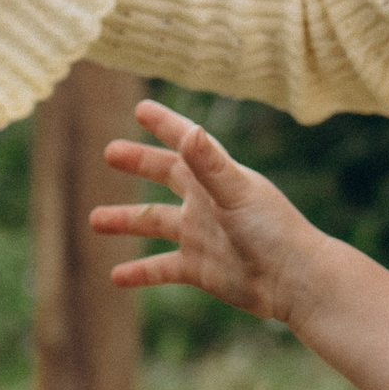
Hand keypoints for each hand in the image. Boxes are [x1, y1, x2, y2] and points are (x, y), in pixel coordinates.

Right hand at [89, 100, 330, 323]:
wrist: (294, 281)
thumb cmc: (274, 230)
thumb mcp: (238, 193)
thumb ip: (211, 164)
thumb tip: (189, 131)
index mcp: (217, 178)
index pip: (185, 143)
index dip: (165, 124)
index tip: (141, 108)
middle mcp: (206, 203)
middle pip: (166, 175)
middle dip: (139, 162)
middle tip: (109, 152)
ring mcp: (201, 236)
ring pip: (156, 222)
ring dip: (126, 219)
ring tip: (94, 220)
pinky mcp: (200, 269)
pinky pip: (162, 268)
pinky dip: (140, 272)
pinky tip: (115, 276)